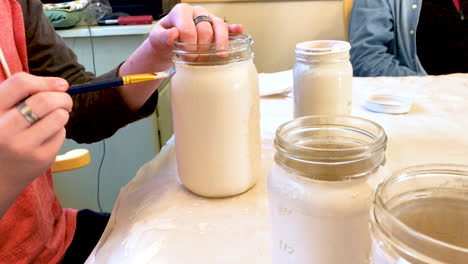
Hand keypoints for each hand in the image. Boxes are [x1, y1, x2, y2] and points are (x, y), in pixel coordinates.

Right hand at [0, 73, 71, 197]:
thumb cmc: (2, 136)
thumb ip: (19, 95)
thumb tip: (60, 85)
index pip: (21, 83)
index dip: (45, 81)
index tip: (60, 84)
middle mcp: (4, 129)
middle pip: (45, 100)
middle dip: (63, 97)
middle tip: (65, 100)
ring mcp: (23, 146)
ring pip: (59, 117)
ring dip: (61, 114)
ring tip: (53, 118)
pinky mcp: (41, 159)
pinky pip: (61, 134)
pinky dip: (58, 131)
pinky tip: (46, 137)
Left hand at [148, 3, 243, 61]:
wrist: (168, 46)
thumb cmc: (164, 40)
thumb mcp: (156, 39)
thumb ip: (162, 36)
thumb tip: (173, 34)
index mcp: (181, 11)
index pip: (188, 28)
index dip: (188, 45)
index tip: (184, 56)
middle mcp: (197, 12)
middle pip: (205, 29)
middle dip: (201, 48)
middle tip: (195, 59)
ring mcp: (208, 19)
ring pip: (219, 26)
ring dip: (220, 42)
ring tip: (219, 55)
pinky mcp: (216, 27)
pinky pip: (227, 26)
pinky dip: (234, 29)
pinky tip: (239, 31)